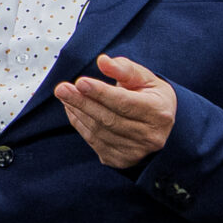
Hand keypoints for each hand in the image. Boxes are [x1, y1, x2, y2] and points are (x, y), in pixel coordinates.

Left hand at [54, 54, 176, 169]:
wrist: (160, 128)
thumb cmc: (151, 97)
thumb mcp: (145, 78)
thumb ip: (124, 69)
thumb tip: (103, 61)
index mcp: (158, 113)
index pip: (124, 103)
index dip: (101, 93)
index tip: (80, 82)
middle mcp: (149, 136)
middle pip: (108, 119)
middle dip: (82, 102)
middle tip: (62, 88)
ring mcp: (134, 152)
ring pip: (98, 131)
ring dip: (78, 112)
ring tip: (65, 94)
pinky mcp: (120, 161)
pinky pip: (93, 141)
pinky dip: (79, 123)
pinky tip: (71, 108)